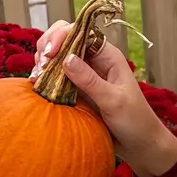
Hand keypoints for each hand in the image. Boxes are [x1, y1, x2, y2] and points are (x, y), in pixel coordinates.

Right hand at [32, 20, 176, 174]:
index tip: (49, 55)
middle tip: (40, 69)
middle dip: (47, 48)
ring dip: (43, 63)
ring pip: (57, 57)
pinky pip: (56, 77)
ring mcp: (84, 74)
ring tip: (36, 79)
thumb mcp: (113, 101)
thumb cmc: (135, 121)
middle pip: (63, 39)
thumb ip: (90, 81)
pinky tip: (37, 86)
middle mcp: (94, 60)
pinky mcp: (76, 89)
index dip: (60, 37)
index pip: (79, 32)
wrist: (140, 145)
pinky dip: (45, 78)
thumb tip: (66, 58)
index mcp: (107, 55)